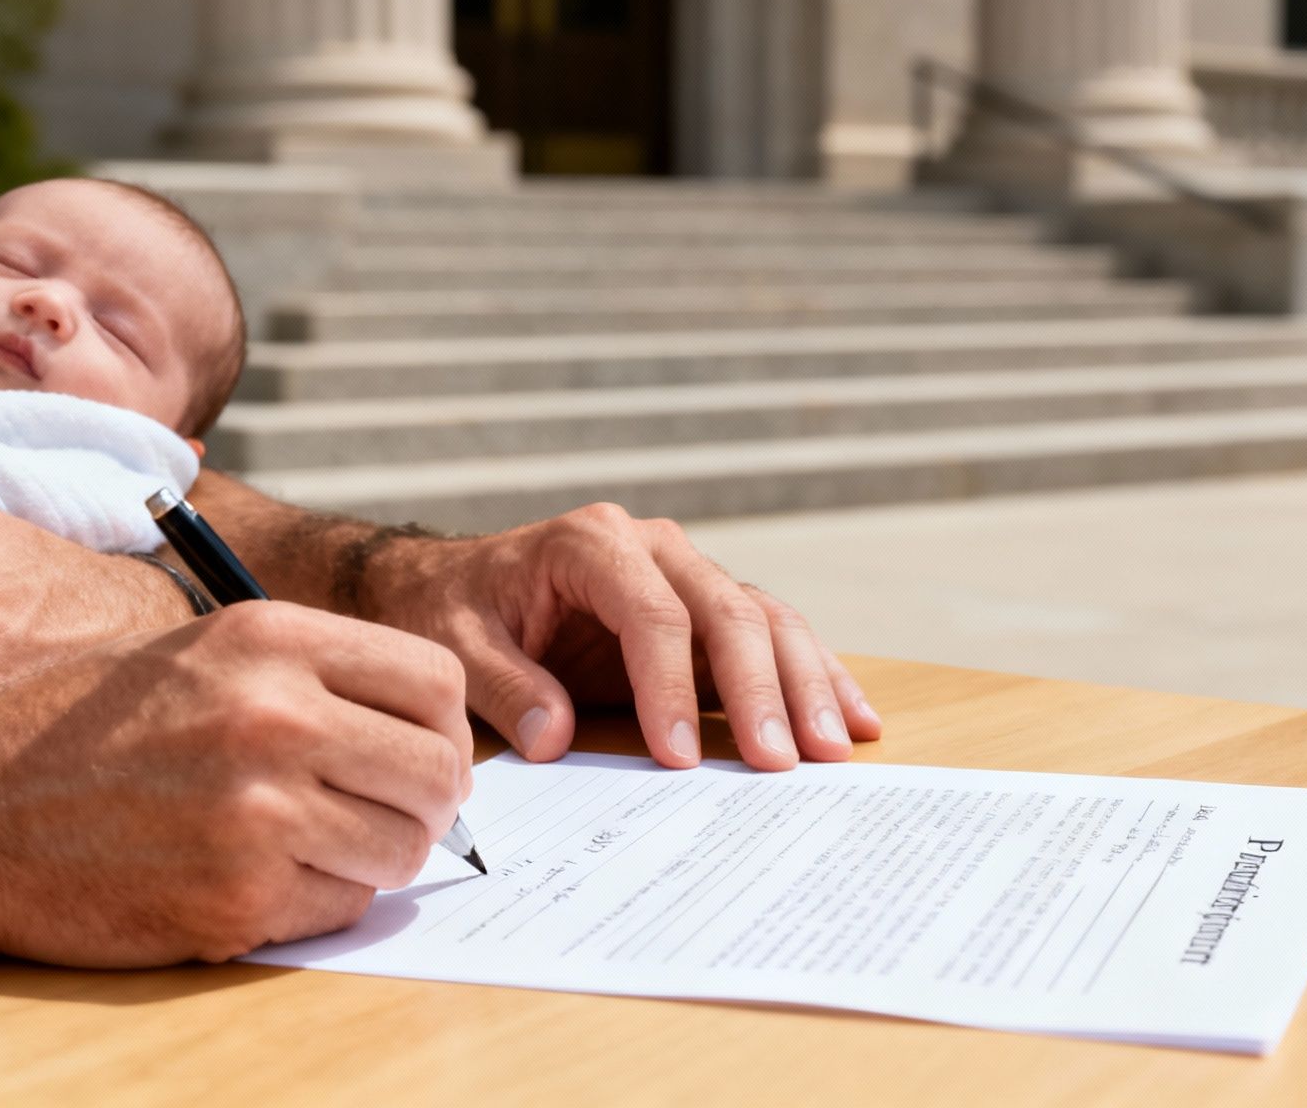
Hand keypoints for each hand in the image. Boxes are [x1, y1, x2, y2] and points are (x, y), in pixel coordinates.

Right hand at [0, 603, 472, 962]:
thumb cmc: (80, 731)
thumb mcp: (195, 655)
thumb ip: (309, 676)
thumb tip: (424, 728)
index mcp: (271, 639)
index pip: (437, 681)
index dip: (442, 726)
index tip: (419, 751)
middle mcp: (276, 716)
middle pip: (438, 771)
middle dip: (427, 802)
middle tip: (388, 814)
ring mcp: (259, 812)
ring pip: (401, 847)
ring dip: (375, 857)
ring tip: (316, 846)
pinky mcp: (237, 898)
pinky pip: (341, 907)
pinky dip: (320, 901)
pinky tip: (261, 878)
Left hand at [362, 503, 880, 772]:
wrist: (454, 583)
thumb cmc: (454, 609)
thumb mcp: (455, 644)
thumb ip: (503, 685)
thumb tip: (553, 735)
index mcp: (593, 544)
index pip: (653, 615)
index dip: (670, 686)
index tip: (678, 758)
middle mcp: (654, 548)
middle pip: (727, 612)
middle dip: (762, 689)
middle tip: (784, 762)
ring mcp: (687, 575)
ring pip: (765, 620)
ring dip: (805, 683)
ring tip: (834, 748)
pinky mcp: (705, 612)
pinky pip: (770, 636)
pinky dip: (813, 676)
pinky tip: (853, 719)